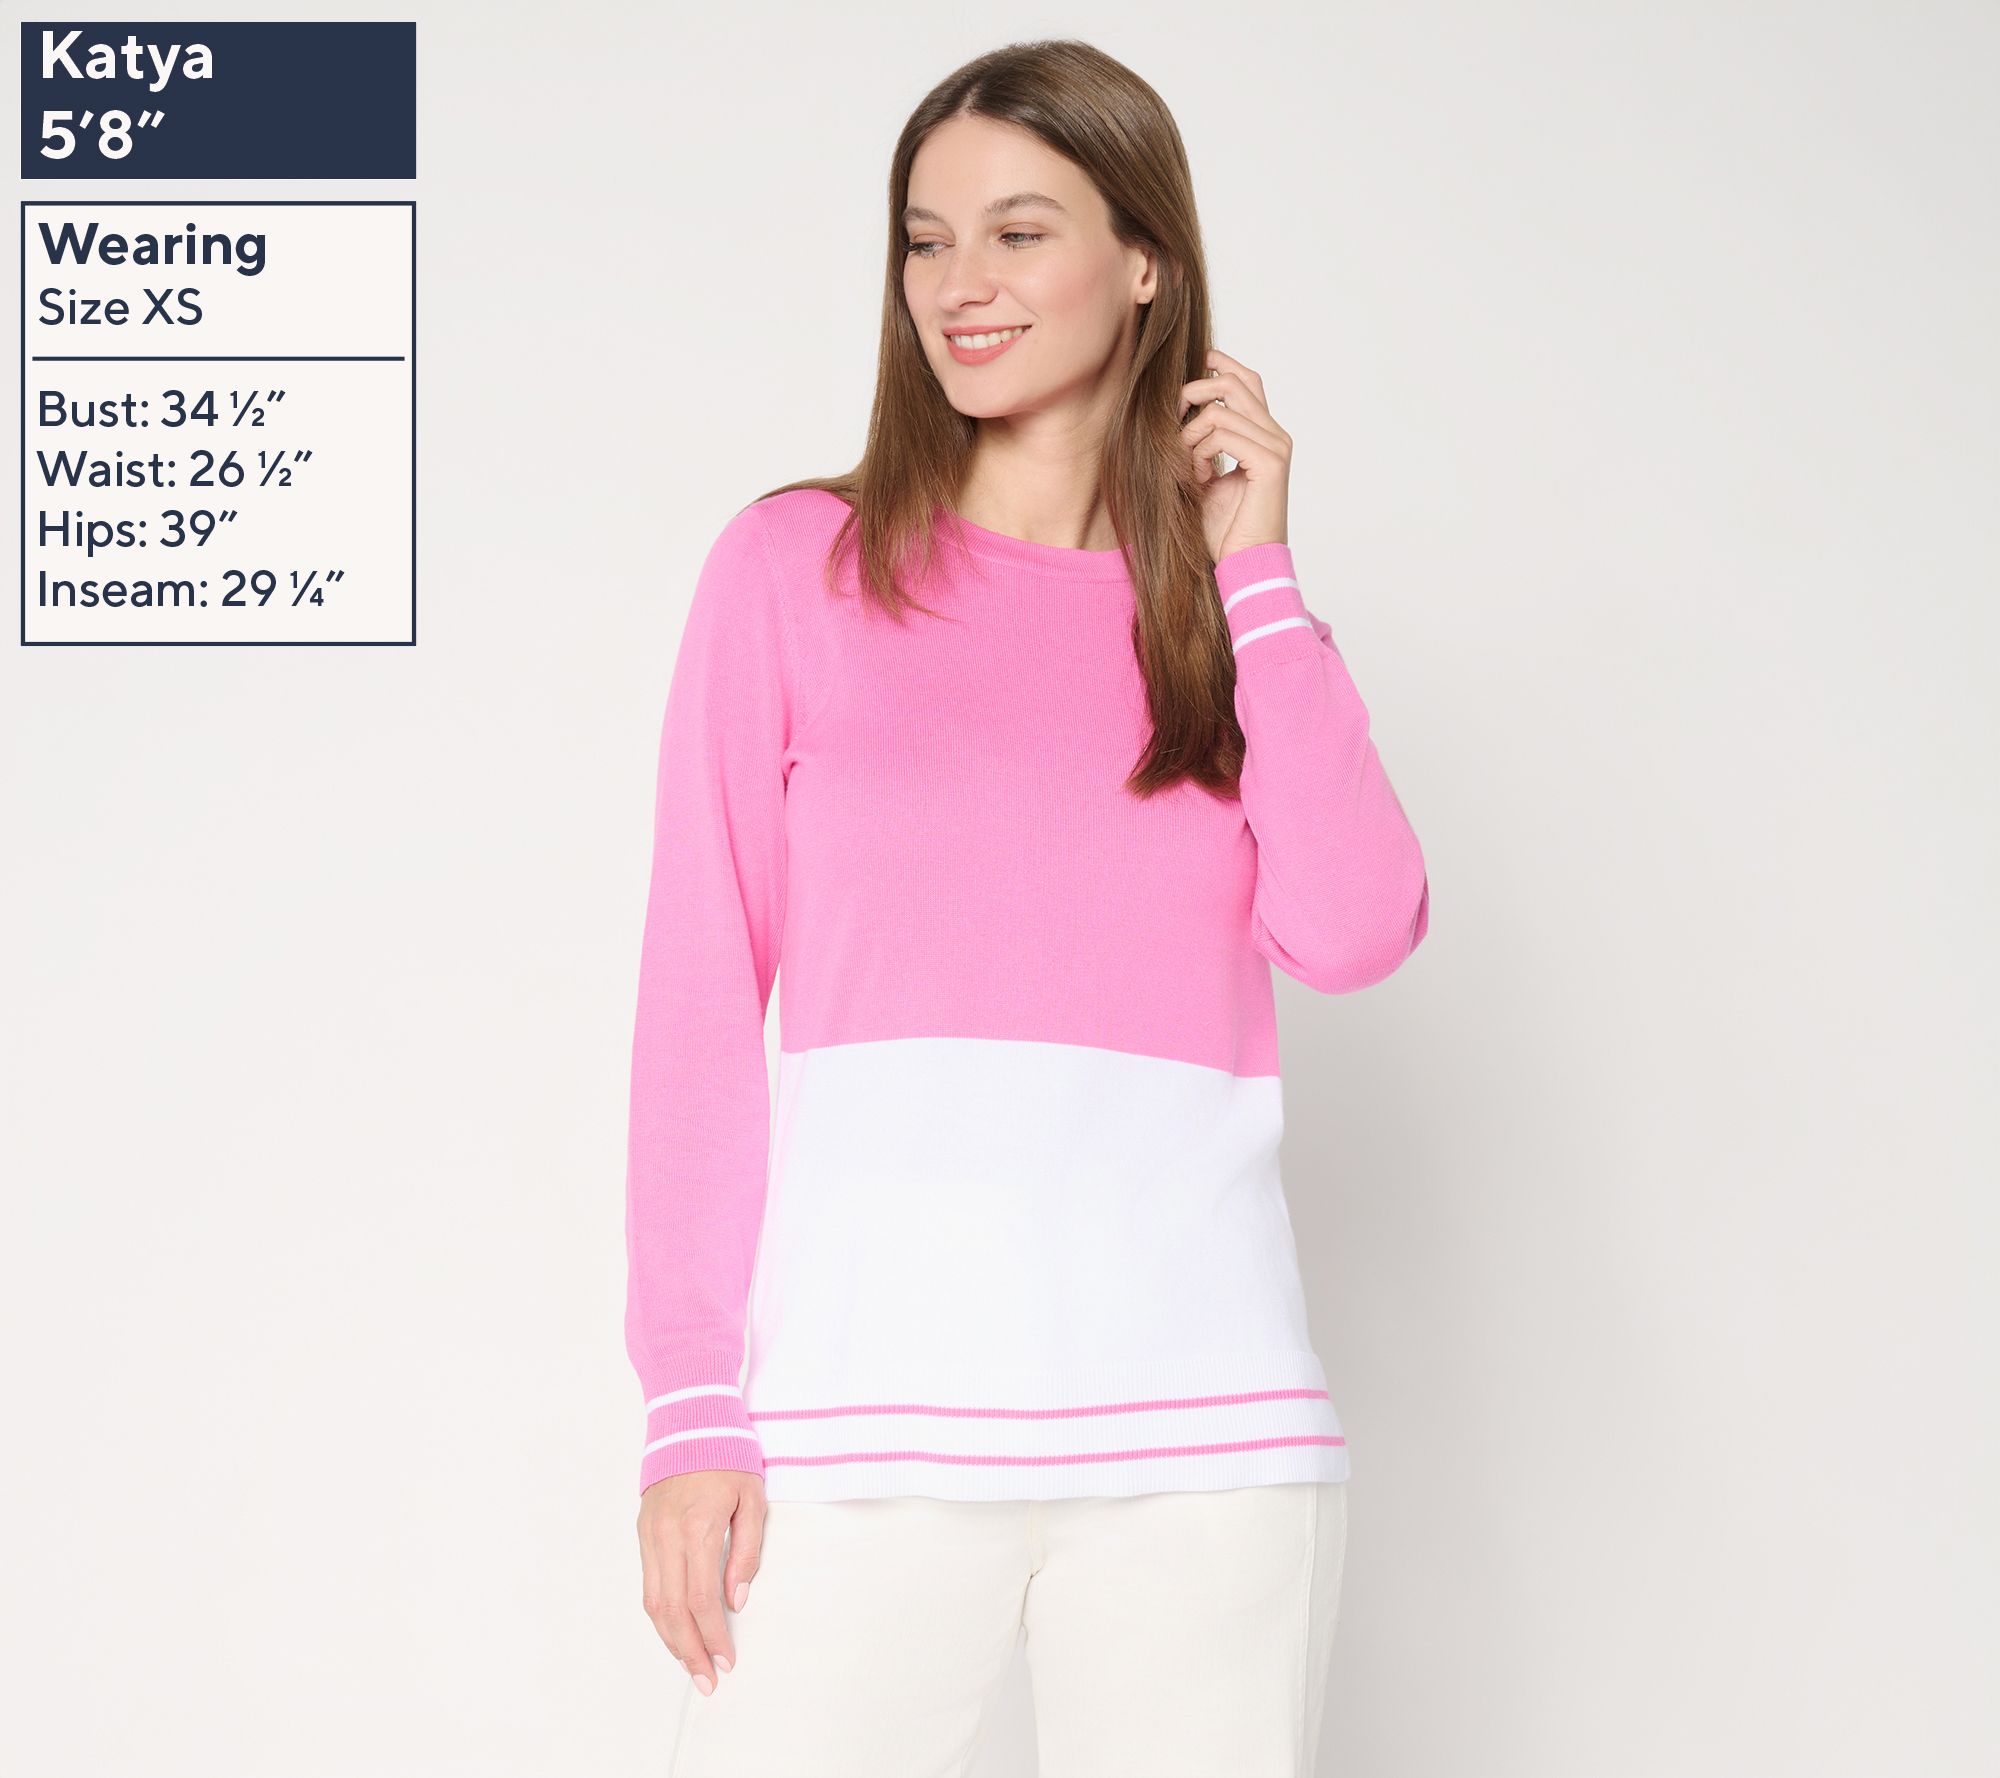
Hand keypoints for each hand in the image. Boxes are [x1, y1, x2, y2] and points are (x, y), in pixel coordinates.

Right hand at [638, 1467, 765, 1692]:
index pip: (702, 1598)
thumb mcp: (752, 1499)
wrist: (690, 1419)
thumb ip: (747, 1552)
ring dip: (671, 1639)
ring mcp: (650, 1534)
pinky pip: (648, 1583)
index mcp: (698, 1527)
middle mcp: (666, 1535)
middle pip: (672, 1610)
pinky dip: (660, 1614)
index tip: (726, 1661)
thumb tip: (737, 1600)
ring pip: (653, 1602)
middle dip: (690, 1651)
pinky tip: (675, 1631)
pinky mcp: (643, 1531)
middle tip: (707, 1681)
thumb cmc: (728, 1455)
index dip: (713, 1636)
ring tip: (691, 1665)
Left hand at [1179, 347, 1291, 563]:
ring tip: (1189, 470)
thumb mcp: (1206, 476)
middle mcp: (1275, 434)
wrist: (1244, 564)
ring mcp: (1276, 446)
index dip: (1219, 364)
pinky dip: (1200, 453)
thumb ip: (1202, 443)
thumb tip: (1180, 413)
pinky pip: (1222, 434)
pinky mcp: (1270, 462)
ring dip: (1190, 438)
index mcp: (1264, 435)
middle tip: (1173, 423)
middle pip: (1231, 383)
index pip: (1246, 381)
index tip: (1191, 368)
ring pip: (1219, 410)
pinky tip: (1199, 477)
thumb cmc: (1224, 529)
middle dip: (1192, 395)